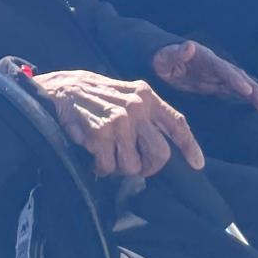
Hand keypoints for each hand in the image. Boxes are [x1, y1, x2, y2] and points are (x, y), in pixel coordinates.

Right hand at [32, 68, 204, 177]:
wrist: (61, 89)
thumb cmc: (94, 94)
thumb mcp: (126, 93)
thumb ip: (146, 113)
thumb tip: (165, 144)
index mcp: (146, 96)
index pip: (176, 122)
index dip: (189, 146)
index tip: (197, 164)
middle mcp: (137, 108)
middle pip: (160, 154)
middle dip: (148, 167)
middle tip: (134, 166)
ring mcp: (120, 122)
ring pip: (134, 166)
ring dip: (120, 167)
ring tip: (108, 154)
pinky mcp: (101, 135)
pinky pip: (109, 167)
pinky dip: (101, 168)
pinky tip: (94, 155)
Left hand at [152, 40, 257, 116]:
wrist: (160, 60)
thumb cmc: (160, 58)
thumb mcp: (164, 56)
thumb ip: (177, 53)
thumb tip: (190, 45)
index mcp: (205, 57)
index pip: (223, 69)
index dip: (235, 79)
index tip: (246, 89)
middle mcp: (215, 64)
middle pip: (238, 77)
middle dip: (254, 91)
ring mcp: (217, 74)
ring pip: (241, 85)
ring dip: (256, 96)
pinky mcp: (215, 83)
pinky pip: (235, 91)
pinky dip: (248, 98)